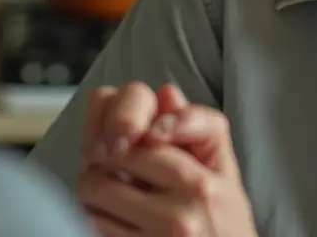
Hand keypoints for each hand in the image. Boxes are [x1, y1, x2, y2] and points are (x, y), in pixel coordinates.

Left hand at [80, 83, 256, 235]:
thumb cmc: (226, 224)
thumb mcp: (224, 173)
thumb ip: (196, 129)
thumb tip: (166, 93)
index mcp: (204, 179)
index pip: (145, 138)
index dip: (120, 135)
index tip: (117, 142)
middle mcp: (185, 208)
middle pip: (112, 162)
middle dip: (101, 160)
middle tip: (105, 167)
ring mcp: (162, 235)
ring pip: (93, 194)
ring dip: (90, 191)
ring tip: (105, 195)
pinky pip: (93, 225)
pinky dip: (91, 217)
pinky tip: (109, 218)